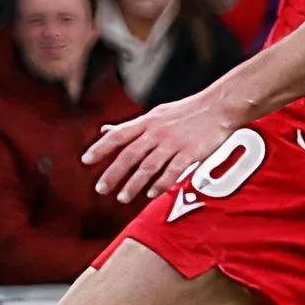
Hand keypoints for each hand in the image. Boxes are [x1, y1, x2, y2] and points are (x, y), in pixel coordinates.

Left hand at [84, 91, 237, 202]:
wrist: (219, 106)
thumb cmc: (186, 111)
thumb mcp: (156, 114)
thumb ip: (131, 126)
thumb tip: (105, 131)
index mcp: (147, 122)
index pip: (118, 135)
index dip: (100, 147)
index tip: (85, 160)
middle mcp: (157, 132)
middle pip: (129, 155)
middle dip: (113, 173)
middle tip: (101, 189)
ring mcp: (173, 143)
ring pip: (148, 167)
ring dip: (133, 184)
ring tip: (122, 198)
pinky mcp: (190, 153)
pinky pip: (171, 172)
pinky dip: (160, 184)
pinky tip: (150, 194)